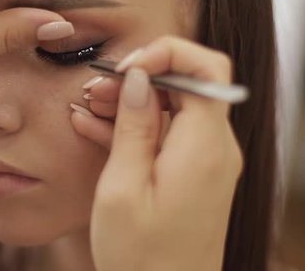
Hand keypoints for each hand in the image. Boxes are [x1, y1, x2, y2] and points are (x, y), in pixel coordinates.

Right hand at [72, 36, 242, 270]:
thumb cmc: (142, 259)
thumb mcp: (123, 188)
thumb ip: (134, 126)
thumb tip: (140, 78)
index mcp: (204, 148)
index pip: (206, 69)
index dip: (166, 53)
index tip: (126, 68)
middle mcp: (216, 149)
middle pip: (190, 83)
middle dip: (143, 76)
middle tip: (96, 90)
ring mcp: (208, 162)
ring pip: (176, 108)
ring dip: (134, 102)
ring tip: (89, 108)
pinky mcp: (196, 175)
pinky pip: (170, 135)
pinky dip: (139, 127)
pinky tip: (97, 128)